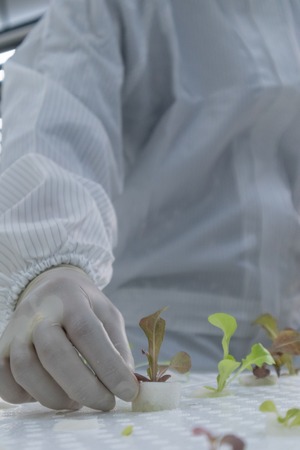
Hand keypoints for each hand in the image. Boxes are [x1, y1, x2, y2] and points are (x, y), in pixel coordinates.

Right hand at [0, 266, 137, 409]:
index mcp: (70, 298)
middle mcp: (38, 312)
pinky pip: (5, 381)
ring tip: (77, 401)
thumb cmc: (83, 304)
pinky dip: (26, 397)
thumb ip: (117, 346)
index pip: (87, 332)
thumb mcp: (107, 314)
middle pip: (54, 353)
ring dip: (55, 396)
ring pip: (26, 370)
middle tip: (105, 403)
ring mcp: (15, 330)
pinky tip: (49, 393)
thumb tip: (126, 384)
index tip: (128, 391)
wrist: (49, 288)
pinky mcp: (1, 348)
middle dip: (83, 387)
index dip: (109, 366)